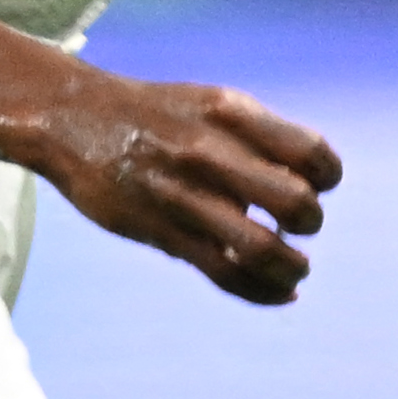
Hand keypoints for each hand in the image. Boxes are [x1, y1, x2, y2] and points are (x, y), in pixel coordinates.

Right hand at [39, 74, 338, 305]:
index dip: (327, 177)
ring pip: (260, 249)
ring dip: (291, 268)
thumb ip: (257, 137)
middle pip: (293, 202)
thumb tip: (309, 182)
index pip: (310, 152)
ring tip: (295, 269)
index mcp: (230, 113)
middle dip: (308, 223)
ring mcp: (183, 195)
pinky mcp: (161, 231)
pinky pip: (224, 272)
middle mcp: (210, 152)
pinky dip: (263, 292)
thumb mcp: (210, 104)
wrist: (70, 117)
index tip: (316, 185)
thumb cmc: (154, 114)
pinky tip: (282, 294)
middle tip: (298, 227)